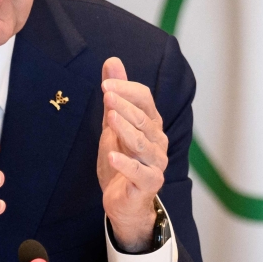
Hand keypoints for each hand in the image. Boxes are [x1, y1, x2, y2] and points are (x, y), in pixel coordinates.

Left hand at [96, 57, 167, 252]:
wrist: (122, 200)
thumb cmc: (120, 159)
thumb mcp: (113, 123)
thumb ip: (115, 94)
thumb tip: (113, 61)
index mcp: (151, 123)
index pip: (144, 99)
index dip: (126, 89)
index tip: (105, 84)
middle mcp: (157, 140)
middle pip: (143, 119)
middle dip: (124, 106)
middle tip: (107, 95)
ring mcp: (156, 162)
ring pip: (141, 143)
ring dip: (126, 129)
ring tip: (110, 117)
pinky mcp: (150, 183)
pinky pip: (139, 171)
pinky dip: (126, 163)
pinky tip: (112, 155)